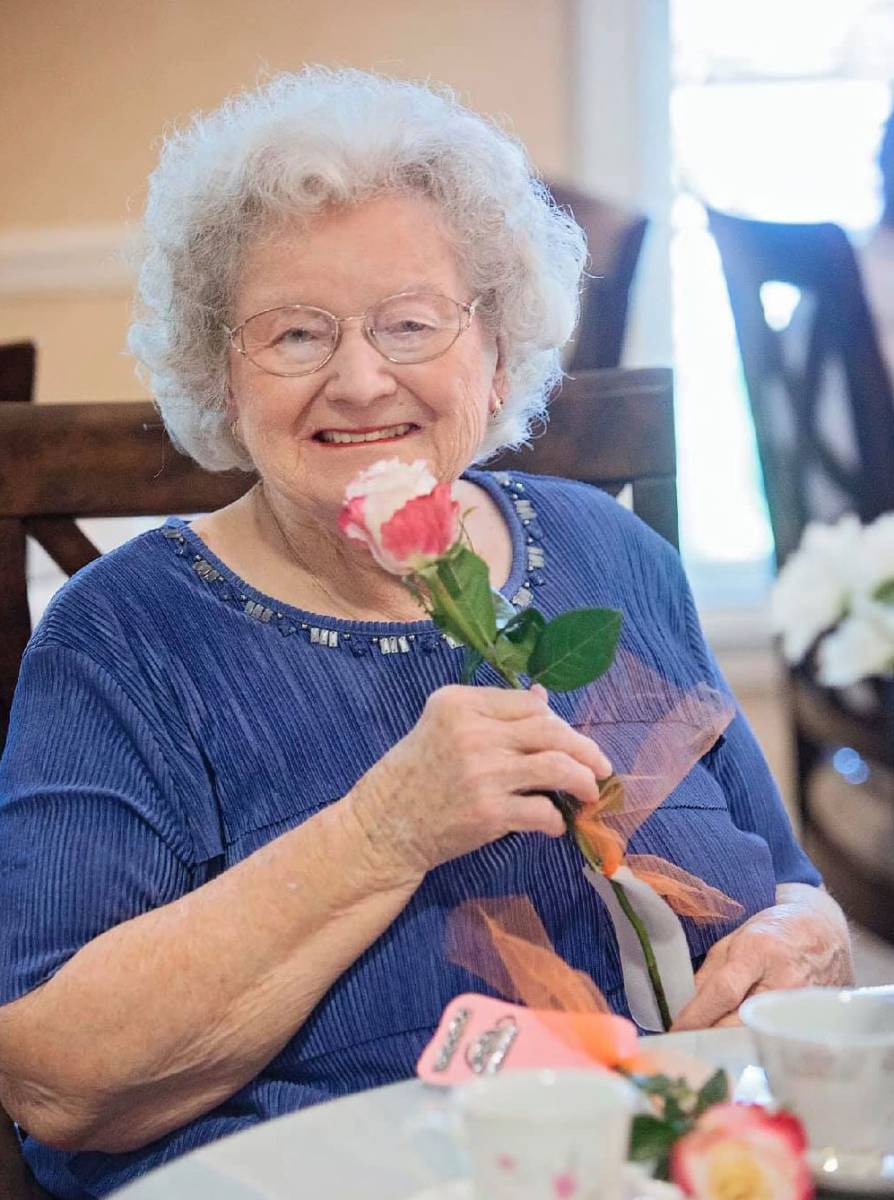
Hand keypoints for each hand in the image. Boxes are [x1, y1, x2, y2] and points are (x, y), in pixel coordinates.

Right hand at [344, 684, 611, 881]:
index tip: (566, 738)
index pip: (527, 703)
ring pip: (557, 766)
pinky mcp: (488, 813)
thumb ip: (491, 712)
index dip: (555, 720)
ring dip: (583, 780)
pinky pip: (543, 812)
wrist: (383, 826)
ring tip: (590, 792)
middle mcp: (472, 732)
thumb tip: (544, 698)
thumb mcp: (444, 726)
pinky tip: (554, 824)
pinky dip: (556, 820)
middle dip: (584, 748)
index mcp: (459, 703)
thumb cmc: (415, 774)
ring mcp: (482, 772)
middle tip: (599, 765)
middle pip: (550, 730)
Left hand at [671, 883, 853, 1029]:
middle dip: (709, 1034)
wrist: (825, 933)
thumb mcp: (734, 940)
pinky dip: (753, 1042)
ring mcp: (801, 1004)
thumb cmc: (773, 932)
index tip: (675, 1030)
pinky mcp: (810, 1020)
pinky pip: (775, 1038)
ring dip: (729, 1043)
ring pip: (756, 1036)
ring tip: (709, 1043)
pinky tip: (738, 1043)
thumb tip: (687, 1009)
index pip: (724, 991)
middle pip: (739, 1022)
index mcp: (759, 951)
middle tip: (686, 1042)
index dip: (697, 1014)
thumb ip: (709, 975)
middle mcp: (784, 980)